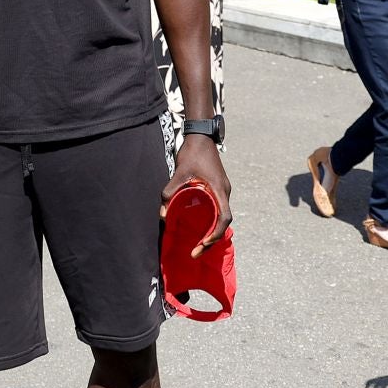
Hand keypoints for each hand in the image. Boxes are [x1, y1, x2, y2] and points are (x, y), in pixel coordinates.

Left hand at [161, 134, 232, 255]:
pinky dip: (211, 221)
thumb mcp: (180, 172)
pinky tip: (200, 227)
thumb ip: (170, 191)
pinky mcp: (218, 187)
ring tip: (198, 244)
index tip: (204, 243)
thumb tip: (162, 214)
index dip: (216, 233)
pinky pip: (218, 209)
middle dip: (212, 239)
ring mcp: (222, 190)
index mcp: (220, 190)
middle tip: (196, 252)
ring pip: (221, 216)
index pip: (224, 218)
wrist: (201, 135)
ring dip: (212, 231)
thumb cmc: (193, 152)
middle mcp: (225, 192)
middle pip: (223, 221)